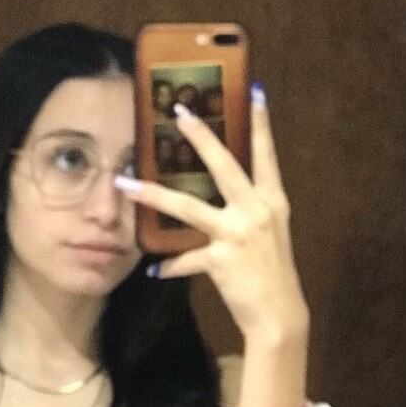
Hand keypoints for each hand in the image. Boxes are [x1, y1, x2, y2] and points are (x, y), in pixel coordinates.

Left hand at [115, 85, 309, 342]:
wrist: (280, 314)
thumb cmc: (271, 272)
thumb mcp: (268, 233)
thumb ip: (247, 209)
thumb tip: (219, 192)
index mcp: (272, 201)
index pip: (265, 155)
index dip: (261, 124)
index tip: (253, 92)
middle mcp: (257, 211)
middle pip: (224, 165)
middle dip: (201, 136)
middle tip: (180, 113)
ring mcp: (239, 233)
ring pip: (188, 206)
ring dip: (153, 195)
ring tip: (125, 184)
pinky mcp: (221, 258)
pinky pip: (186, 258)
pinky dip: (170, 265)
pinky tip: (153, 269)